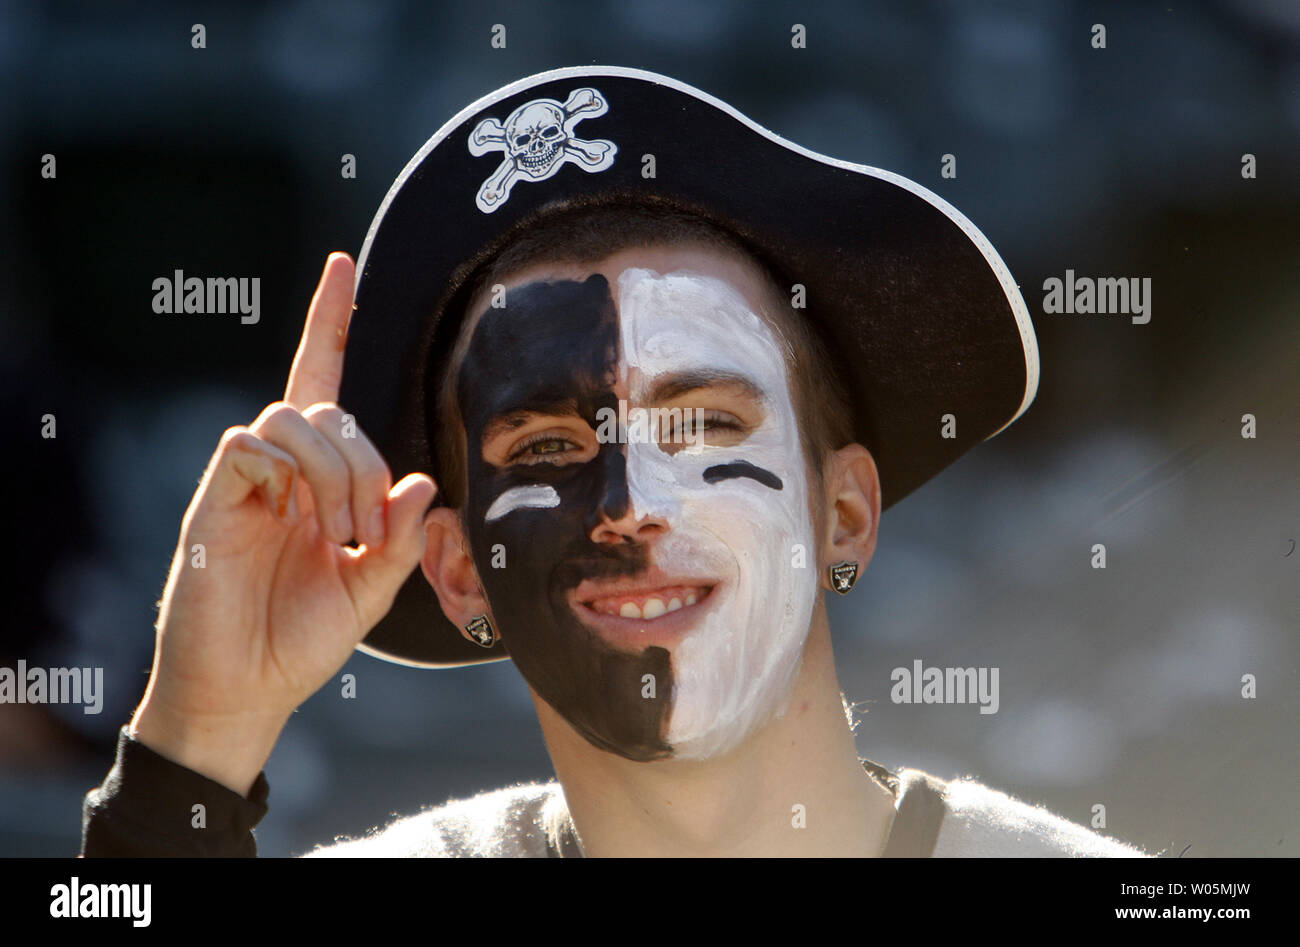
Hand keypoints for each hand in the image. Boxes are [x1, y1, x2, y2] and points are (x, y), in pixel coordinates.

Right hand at [130, 253, 435, 795]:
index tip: (344, 265)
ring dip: (336, 472)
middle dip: (368, 465)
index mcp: (317, 481)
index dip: (330, 324)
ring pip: (293, 419)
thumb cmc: (301, 639)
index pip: (322, 384)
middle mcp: (281, 471)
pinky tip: (296, 518)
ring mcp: (244, 483)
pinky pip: (249, 445)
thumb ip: (402, 539)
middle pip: (330, 411)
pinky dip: (286, 471)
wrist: (245, 690)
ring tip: (342, 537)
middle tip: (370, 533)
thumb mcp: (371, 591)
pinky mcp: (213, 500)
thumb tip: (424, 482)